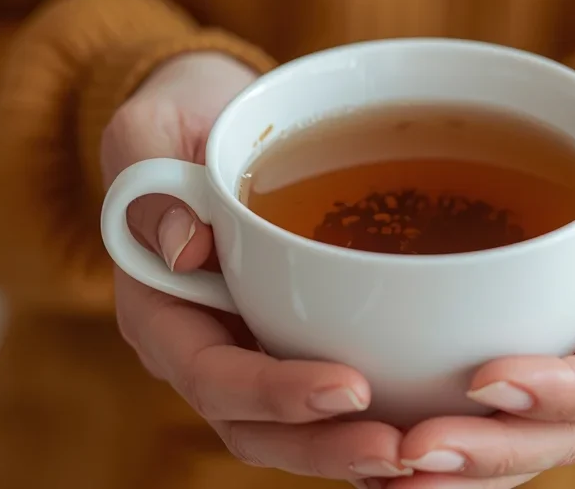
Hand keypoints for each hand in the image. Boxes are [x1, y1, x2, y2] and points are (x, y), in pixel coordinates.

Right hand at [103, 53, 410, 483]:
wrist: (216, 124)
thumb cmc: (186, 123)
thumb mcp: (151, 132)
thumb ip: (152, 186)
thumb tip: (185, 246)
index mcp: (163, 309)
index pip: (213, 375)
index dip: (276, 394)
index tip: (351, 388)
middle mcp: (204, 345)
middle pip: (256, 427)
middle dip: (327, 446)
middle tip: (401, 447)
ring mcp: (248, 351)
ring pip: (293, 430)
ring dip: (352, 448)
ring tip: (420, 451)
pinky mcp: (290, 343)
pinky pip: (323, 400)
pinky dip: (368, 420)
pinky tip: (422, 425)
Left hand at [380, 54, 574, 488]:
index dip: (561, 392)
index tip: (486, 380)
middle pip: (574, 430)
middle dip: (496, 450)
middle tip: (415, 450)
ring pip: (537, 439)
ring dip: (468, 466)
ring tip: (390, 470)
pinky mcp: (551, 352)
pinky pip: (510, 414)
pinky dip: (461, 435)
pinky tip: (396, 444)